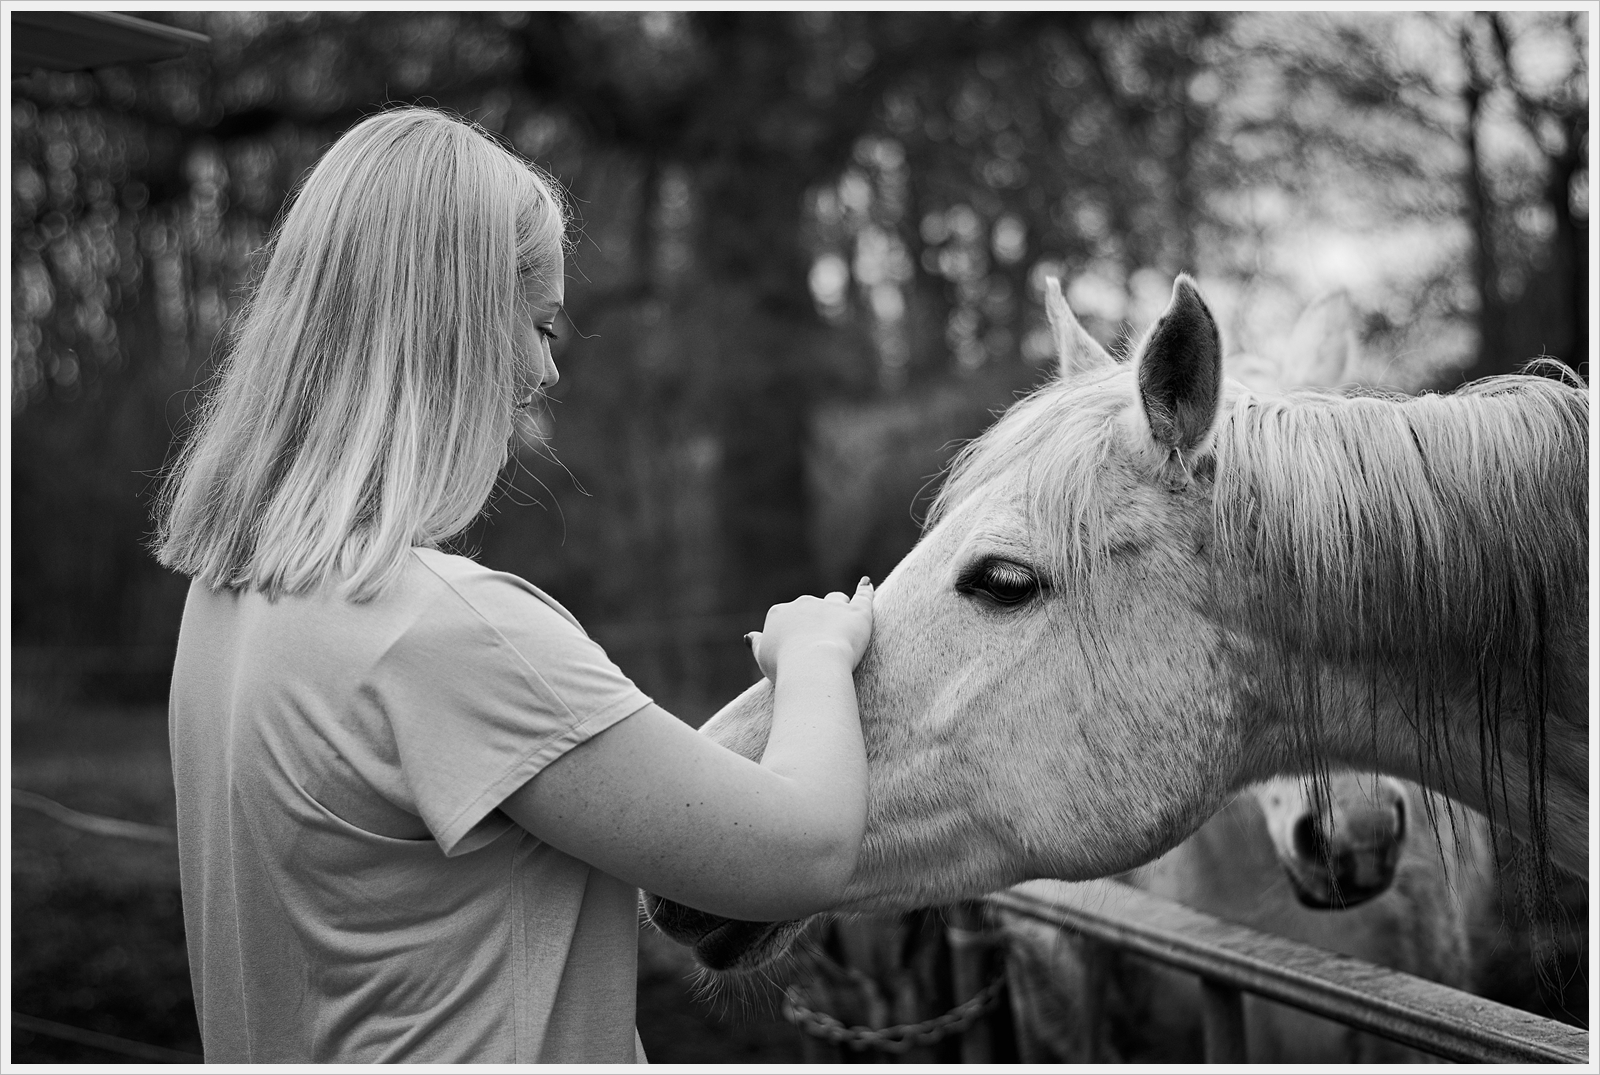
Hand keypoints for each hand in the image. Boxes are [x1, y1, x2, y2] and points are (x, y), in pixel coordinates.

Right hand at [747, 577, 872, 680]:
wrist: (813, 666)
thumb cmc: (785, 667)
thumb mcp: (763, 659)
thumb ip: (758, 644)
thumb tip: (750, 636)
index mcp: (779, 613)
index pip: (786, 615)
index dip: (793, 629)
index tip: (797, 644)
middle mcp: (804, 603)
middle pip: (810, 606)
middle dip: (815, 618)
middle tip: (820, 642)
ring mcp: (831, 606)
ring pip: (836, 599)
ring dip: (839, 605)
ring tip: (844, 617)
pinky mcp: (857, 612)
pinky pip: (863, 595)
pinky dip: (865, 589)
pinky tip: (866, 583)